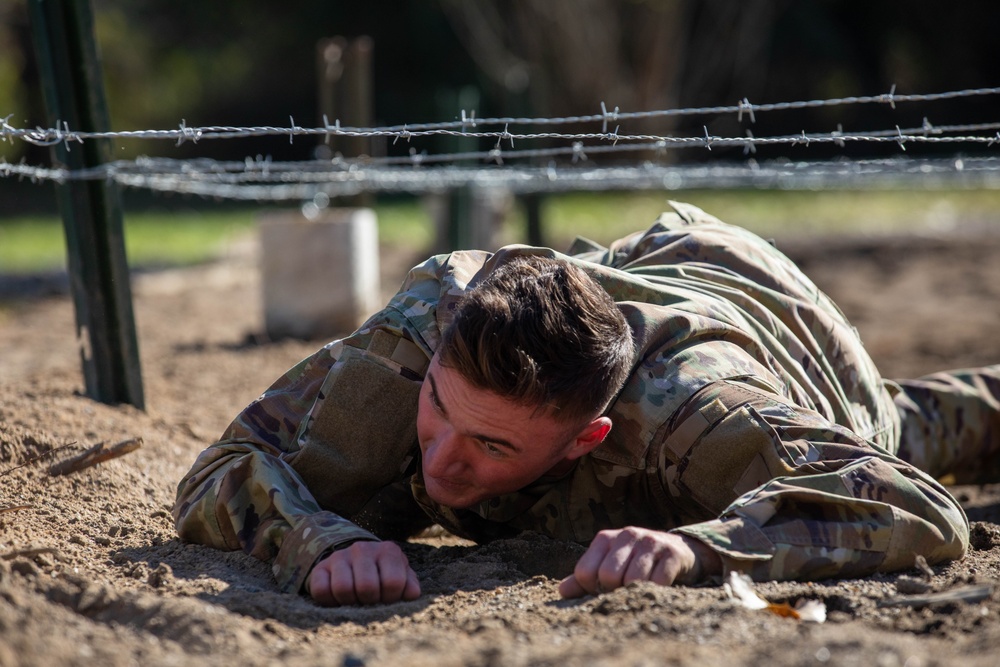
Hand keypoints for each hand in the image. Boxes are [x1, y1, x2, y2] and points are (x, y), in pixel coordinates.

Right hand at [307, 540, 420, 605]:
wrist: (354, 561)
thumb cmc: (383, 574)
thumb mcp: (401, 575)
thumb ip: (409, 584)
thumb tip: (412, 594)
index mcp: (388, 551)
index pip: (393, 582)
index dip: (391, 598)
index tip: (388, 598)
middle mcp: (363, 549)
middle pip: (367, 587)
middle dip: (370, 602)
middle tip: (370, 601)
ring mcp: (340, 556)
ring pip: (343, 588)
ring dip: (350, 603)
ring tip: (355, 600)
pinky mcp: (320, 567)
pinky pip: (321, 591)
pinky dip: (330, 601)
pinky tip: (339, 599)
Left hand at [558, 527, 721, 597]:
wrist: (682, 550)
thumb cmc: (638, 561)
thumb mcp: (610, 564)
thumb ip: (585, 578)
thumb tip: (561, 592)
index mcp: (606, 538)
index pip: (584, 571)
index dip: (592, 589)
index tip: (604, 590)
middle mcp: (627, 535)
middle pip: (607, 576)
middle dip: (614, 591)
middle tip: (624, 591)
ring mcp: (650, 542)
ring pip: (632, 580)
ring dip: (636, 592)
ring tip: (641, 589)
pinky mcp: (672, 554)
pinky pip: (658, 581)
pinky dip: (656, 591)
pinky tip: (659, 589)